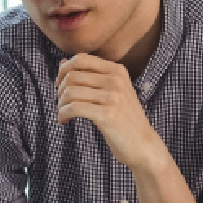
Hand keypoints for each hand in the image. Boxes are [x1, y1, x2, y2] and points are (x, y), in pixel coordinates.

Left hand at [55, 54, 161, 169]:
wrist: (143, 144)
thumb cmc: (123, 118)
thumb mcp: (111, 91)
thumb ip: (89, 76)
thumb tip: (62, 62)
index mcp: (117, 70)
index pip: (81, 58)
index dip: (64, 70)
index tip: (60, 84)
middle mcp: (116, 80)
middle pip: (72, 75)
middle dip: (60, 90)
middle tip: (61, 103)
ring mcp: (112, 97)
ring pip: (70, 91)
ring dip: (60, 104)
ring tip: (63, 113)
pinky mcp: (107, 114)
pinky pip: (74, 108)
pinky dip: (63, 114)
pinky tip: (64, 121)